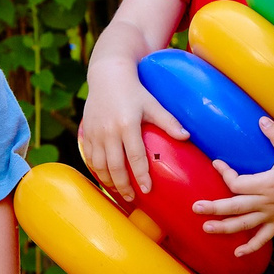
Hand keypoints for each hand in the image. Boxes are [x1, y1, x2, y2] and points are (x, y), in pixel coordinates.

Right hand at [77, 71, 186, 200]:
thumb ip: (169, 122)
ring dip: (109, 181)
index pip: (135, 157)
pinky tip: (106, 178)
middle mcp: (109, 131)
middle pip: (115, 166)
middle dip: (124, 186)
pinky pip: (90, 157)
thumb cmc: (134, 90)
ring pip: (100, 165)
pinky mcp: (86, 132)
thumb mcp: (153, 104)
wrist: (107, 75)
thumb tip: (186, 137)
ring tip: (120, 191)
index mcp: (127, 124)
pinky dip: (97, 170)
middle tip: (133, 198)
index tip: (147, 190)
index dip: (141, 176)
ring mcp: (95, 133)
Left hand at [196, 119, 273, 256]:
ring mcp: (272, 216)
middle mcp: (267, 202)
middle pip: (235, 208)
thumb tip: (261, 119)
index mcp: (267, 184)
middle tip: (195, 208)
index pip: (238, 183)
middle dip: (214, 208)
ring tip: (206, 228)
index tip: (216, 163)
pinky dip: (250, 248)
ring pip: (244, 225)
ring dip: (224, 228)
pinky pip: (262, 239)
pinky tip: (236, 254)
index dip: (225, 174)